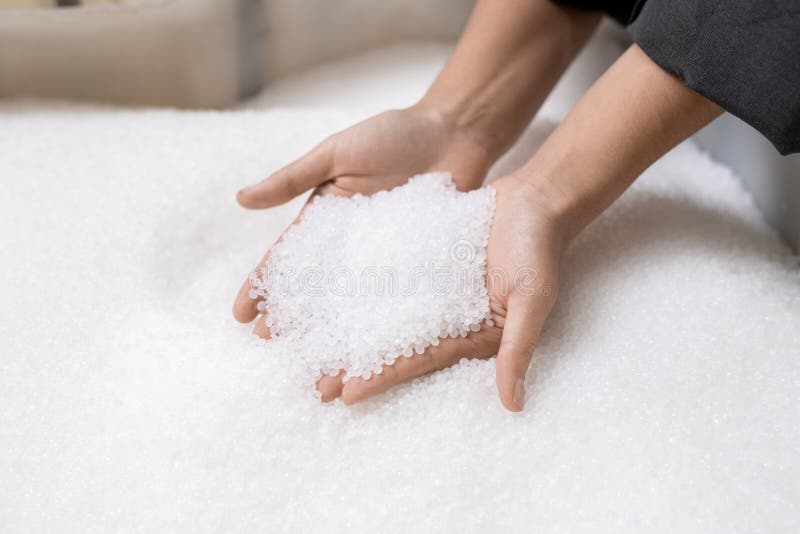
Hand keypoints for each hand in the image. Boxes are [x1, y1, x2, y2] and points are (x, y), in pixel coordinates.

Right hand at [233, 105, 491, 324]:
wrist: (454, 132)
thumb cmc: (393, 135)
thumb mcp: (336, 153)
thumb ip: (293, 178)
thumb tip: (240, 198)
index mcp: (325, 219)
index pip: (287, 258)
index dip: (263, 286)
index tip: (241, 314)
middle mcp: (351, 246)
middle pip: (315, 288)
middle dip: (290, 316)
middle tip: (267, 344)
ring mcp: (385, 259)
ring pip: (352, 302)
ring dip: (332, 331)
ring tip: (315, 358)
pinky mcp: (420, 266)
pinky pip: (399, 298)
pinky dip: (383, 323)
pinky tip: (371, 349)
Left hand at [316, 173, 567, 411]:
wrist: (535, 198)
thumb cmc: (540, 248)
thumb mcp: (532, 299)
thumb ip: (518, 348)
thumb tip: (514, 405)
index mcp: (471, 334)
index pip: (421, 361)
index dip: (384, 377)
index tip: (347, 394)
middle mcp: (447, 316)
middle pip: (395, 344)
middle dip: (357, 364)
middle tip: (316, 385)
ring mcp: (432, 288)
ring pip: (383, 312)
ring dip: (349, 328)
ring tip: (310, 343)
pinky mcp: (422, 261)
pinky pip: (386, 276)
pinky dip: (358, 284)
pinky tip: (326, 291)